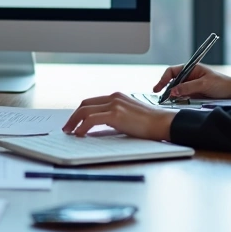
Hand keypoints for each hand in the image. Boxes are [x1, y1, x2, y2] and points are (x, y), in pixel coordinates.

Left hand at [62, 92, 177, 139]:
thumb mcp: (128, 117)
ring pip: (85, 110)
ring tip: (70, 132)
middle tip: (67, 127)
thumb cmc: (149, 124)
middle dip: (73, 116)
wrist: (163, 123)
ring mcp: (114, 104)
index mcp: (117, 97)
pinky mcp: (115, 114)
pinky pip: (91, 119)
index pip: (92, 101)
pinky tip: (80, 134)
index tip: (74, 121)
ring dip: (74, 122)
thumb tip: (97, 128)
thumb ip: (113, 118)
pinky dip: (83, 127)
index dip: (80, 112)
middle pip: (85, 104)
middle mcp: (114, 97)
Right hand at [153, 63, 230, 99]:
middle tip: (163, 98)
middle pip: (173, 81)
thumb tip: (173, 91)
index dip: (164, 79)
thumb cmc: (223, 84)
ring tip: (169, 102)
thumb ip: (188, 87)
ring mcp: (192, 86)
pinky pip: (183, 97)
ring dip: (173, 96)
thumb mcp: (205, 84)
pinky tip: (177, 104)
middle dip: (167, 89)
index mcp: (191, 69)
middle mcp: (190, 76)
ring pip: (177, 90)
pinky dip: (179, 100)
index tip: (158, 88)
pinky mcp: (194, 94)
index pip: (172, 72)